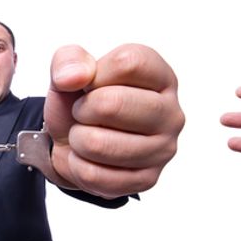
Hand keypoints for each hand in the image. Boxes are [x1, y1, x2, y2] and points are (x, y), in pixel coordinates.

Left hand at [45, 44, 184, 198]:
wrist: (75, 143)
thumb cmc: (82, 102)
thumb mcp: (70, 71)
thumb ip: (68, 60)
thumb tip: (73, 78)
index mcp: (161, 77)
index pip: (128, 64)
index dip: (95, 74)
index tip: (90, 85)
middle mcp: (171, 113)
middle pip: (112, 104)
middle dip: (82, 110)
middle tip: (84, 113)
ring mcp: (163, 149)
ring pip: (98, 144)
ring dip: (78, 140)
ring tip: (86, 136)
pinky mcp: (148, 180)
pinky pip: (94, 175)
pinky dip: (78, 166)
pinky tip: (89, 159)